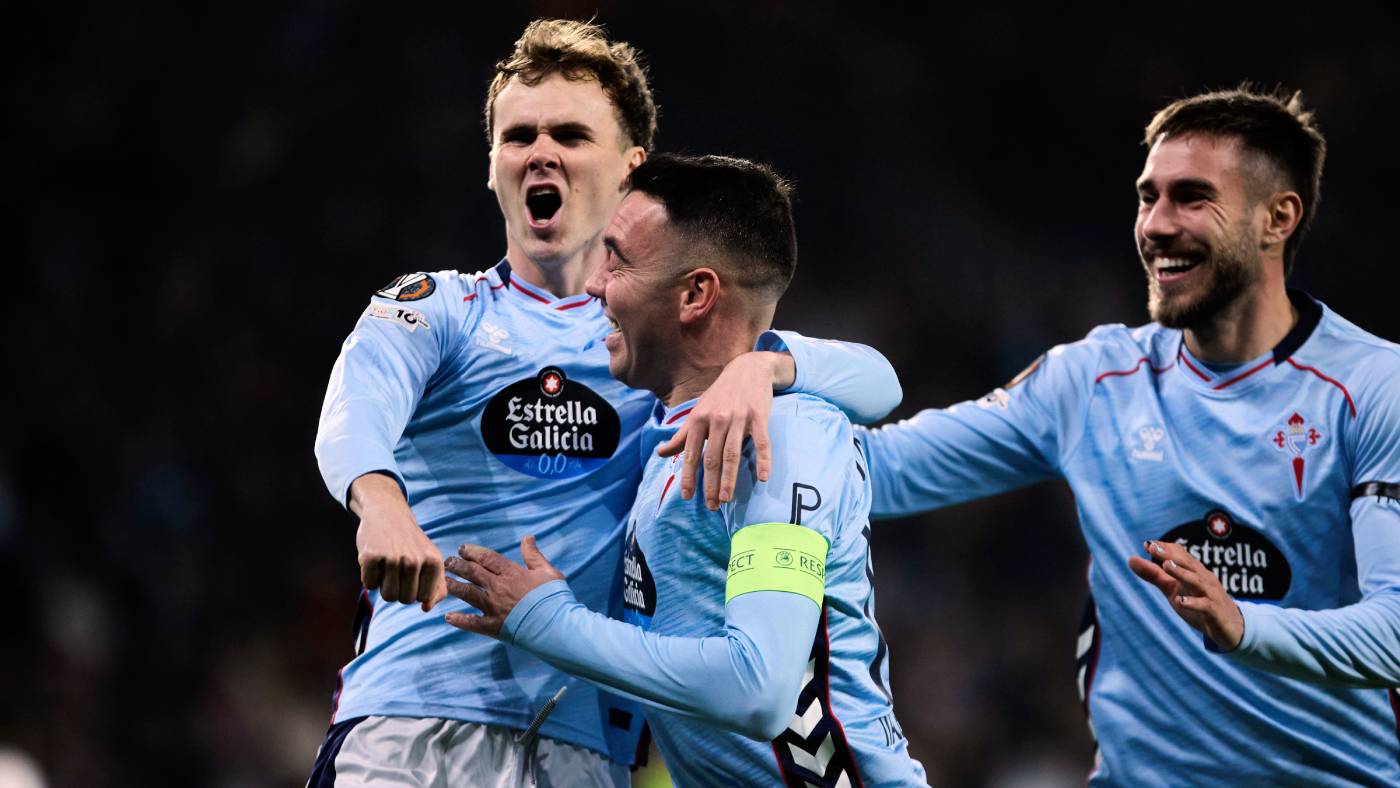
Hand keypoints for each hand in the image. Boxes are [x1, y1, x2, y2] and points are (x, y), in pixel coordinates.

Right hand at [350, 473, 446, 611]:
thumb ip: (437, 587)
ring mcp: (392, 558)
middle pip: (405, 600)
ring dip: (384, 585)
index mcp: (434, 562)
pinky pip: (369, 585)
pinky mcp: (371, 556)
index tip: (413, 574)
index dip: (415, 590)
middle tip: (398, 568)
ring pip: (388, 596)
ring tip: (387, 566)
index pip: (423, 598)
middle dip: (399, 589)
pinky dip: (369, 577)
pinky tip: (375, 560)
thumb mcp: (431, 559)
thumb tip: (426, 608)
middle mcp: (415, 560)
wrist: (388, 513)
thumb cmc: (411, 542)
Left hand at [444, 535, 563, 637]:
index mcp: (511, 573)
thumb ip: (534, 555)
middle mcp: (498, 588)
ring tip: (444, 581)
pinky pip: (471, 623)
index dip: (473, 552)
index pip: (487, 558)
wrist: (555, 626)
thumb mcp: (548, 571)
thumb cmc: (555, 598)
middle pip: (473, 573)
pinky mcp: (493, 626)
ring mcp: (493, 607)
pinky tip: (448, 617)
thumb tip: (527, 537)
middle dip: (458, 565)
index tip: (462, 549)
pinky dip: (459, 620)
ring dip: (454, 586)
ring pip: (467, 594)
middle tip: (448, 562)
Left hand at [656, 351, 790, 509]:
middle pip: (712, 458)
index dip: (689, 477)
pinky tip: (763, 478)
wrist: (748, 368)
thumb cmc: (720, 394)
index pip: (692, 454)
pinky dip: (763, 460)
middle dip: (710, 484)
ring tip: (727, 499)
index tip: (687, 497)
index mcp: (699, 419)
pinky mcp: (759, 416)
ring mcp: (738, 417)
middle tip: (712, 506)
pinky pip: (761, 442)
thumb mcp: (698, 412)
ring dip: (730, 479)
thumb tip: (660, 454)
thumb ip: (681, 436)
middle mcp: (716, 419)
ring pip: (732, 454)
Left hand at [1129, 539, 1244, 649]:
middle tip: (1153, 548)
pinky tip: (1180, 601)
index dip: (1164, 548)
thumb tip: (1130, 559)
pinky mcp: (1215, 611)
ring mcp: (1211, 594)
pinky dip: (1193, 603)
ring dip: (1182, 573)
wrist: (1230, 627)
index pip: (1180, 554)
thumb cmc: (1199, 602)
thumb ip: (1153, 574)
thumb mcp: (1172, 589)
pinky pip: (1205, 605)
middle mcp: (1203, 578)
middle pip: (1188, 563)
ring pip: (1197, 580)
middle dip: (1171, 555)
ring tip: (1166, 566)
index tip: (1147, 544)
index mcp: (1193, 570)